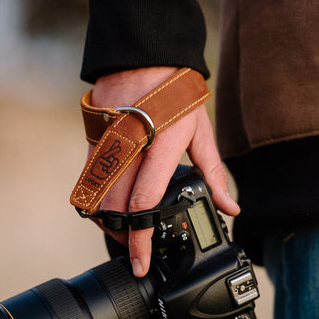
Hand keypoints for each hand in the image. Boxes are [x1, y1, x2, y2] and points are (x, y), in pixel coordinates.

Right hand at [88, 67, 239, 276]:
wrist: (143, 55)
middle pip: (114, 210)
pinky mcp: (92, 141)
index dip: (141, 239)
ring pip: (95, 200)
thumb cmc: (177, 92)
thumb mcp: (201, 132)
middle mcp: (129, 147)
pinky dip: (98, 204)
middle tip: (137, 252)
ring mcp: (106, 144)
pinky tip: (112, 210)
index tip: (141, 263)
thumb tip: (231, 207)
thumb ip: (214, 173)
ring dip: (108, 225)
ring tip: (126, 234)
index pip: (144, 203)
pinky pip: (88, 183)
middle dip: (124, 239)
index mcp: (161, 145)